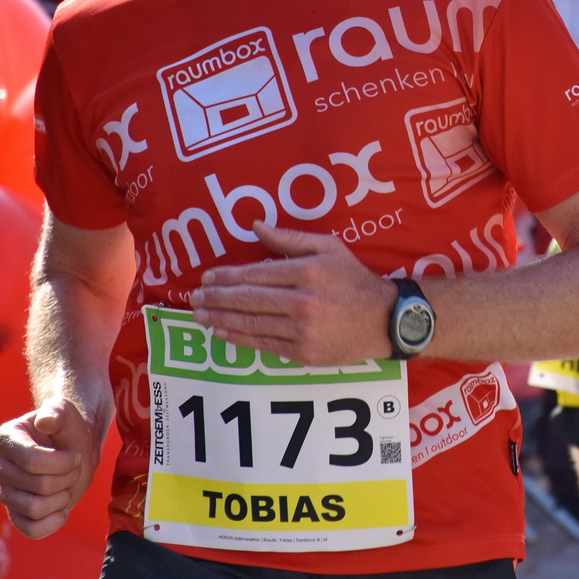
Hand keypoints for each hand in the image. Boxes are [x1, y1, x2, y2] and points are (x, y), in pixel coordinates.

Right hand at [0, 398, 104, 538]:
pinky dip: (53, 523)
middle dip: (67, 477)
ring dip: (63, 496)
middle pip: (38, 486)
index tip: (74, 453)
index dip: (62, 461)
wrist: (75, 449)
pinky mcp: (16, 515)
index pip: (31, 461)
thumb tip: (44, 420)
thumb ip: (58, 410)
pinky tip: (63, 509)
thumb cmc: (69, 429)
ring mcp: (5, 493)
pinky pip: (31, 530)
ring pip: (35, 508)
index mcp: (5, 438)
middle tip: (73, 467)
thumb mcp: (67, 412)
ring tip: (67, 483)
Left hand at [190, 223, 396, 364]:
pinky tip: (222, 332)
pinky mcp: (303, 352)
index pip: (255, 274)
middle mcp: (303, 301)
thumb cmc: (355, 280)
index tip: (207, 278)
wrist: (385, 320)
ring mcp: (302, 330)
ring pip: (250, 324)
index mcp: (307, 272)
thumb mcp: (330, 247)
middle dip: (215, 299)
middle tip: (194, 298)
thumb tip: (256, 226)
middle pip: (247, 300)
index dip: (226, 277)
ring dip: (219, 320)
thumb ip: (290, 238)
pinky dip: (238, 338)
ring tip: (199, 316)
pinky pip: (263, 344)